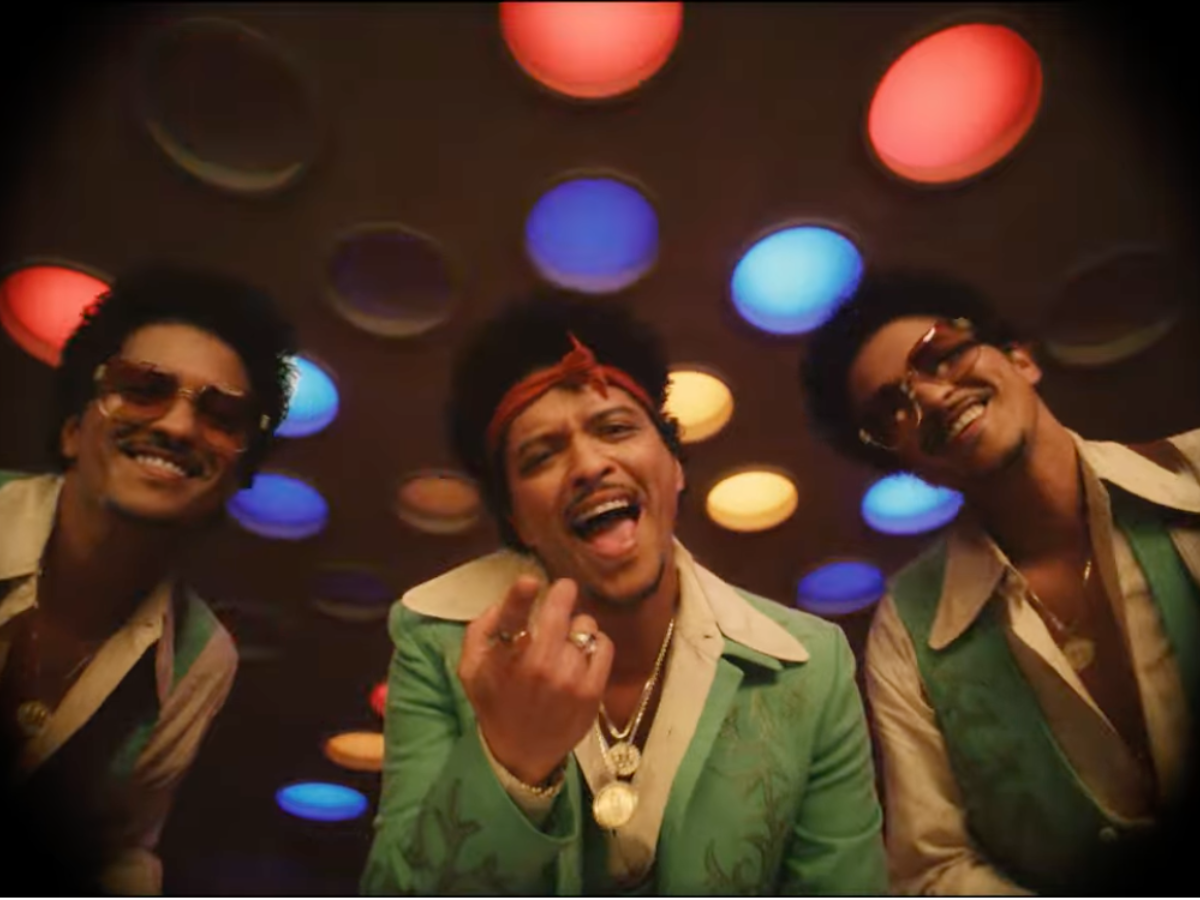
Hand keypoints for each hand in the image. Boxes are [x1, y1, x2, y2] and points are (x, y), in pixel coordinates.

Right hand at [459, 575, 612, 785]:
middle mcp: (537, 668)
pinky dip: (596, 643)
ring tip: (567, 638)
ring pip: (584, 627)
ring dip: (577, 626)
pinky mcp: (592, 692)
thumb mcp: (471, 668)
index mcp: (504, 660)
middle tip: (563, 589)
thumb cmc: (495, 702)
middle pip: (558, 614)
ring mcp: (568, 680)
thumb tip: (503, 601)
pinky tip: (583, 653)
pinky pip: (604, 646)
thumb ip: (480, 630)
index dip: (519, 597)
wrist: (521, 752)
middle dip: (563, 593)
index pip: (510, 621)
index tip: (530, 580)